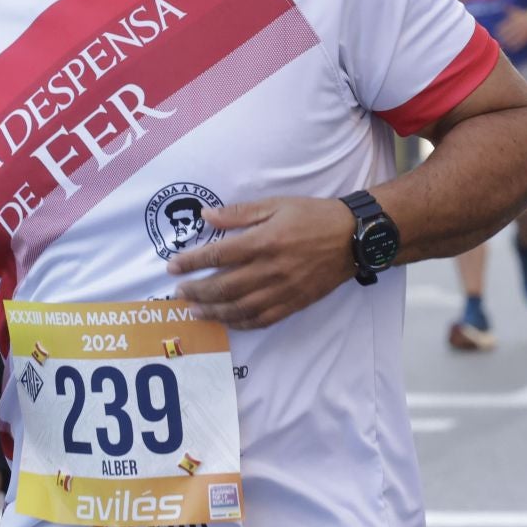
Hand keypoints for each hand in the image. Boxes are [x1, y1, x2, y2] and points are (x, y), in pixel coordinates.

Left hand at [168, 197, 354, 328]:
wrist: (353, 238)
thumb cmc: (313, 216)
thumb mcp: (276, 204)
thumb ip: (239, 213)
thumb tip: (206, 216)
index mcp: (263, 241)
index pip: (218, 256)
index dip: (191, 263)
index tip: (173, 267)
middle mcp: (270, 270)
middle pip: (224, 287)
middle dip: (196, 292)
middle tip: (178, 293)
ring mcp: (282, 290)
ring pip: (240, 308)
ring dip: (213, 312)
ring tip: (194, 311)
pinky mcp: (294, 304)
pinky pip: (262, 319)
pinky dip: (240, 323)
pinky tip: (226, 321)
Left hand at [496, 7, 526, 52]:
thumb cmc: (524, 15)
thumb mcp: (516, 11)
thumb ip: (509, 10)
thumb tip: (503, 6)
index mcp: (515, 20)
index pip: (506, 25)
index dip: (501, 29)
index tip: (496, 32)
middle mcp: (519, 26)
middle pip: (510, 32)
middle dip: (504, 37)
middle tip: (499, 40)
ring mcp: (523, 31)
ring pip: (515, 38)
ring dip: (509, 42)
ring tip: (504, 46)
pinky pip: (521, 42)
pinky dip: (516, 45)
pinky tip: (512, 48)